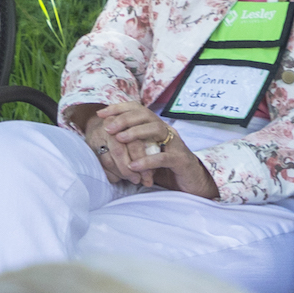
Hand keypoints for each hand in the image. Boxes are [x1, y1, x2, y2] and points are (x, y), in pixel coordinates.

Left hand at [89, 100, 214, 197]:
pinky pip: (163, 157)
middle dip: (125, 119)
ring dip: (136, 133)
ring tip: (119, 139)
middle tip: (108, 127)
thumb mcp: (147, 153)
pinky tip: (133, 165)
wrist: (192, 184)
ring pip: (156, 129)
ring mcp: (176, 144)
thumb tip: (106, 138)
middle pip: (146, 115)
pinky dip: (147, 160)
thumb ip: (132, 144)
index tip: (101, 113)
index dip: (119, 108)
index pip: (138, 109)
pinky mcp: (181, 160)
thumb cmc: (166, 169)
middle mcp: (167, 131)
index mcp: (158, 128)